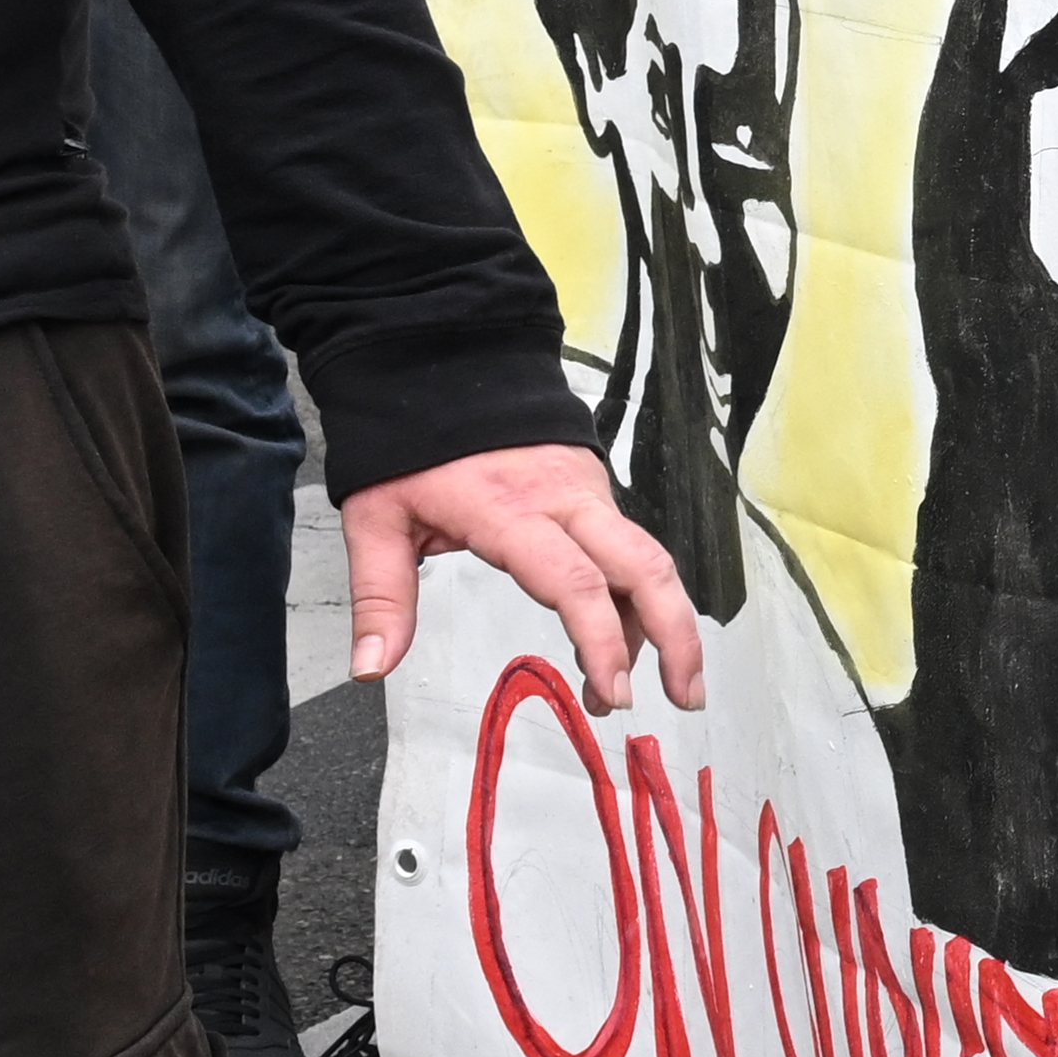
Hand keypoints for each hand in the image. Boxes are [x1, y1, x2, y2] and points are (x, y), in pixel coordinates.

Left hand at [342, 442, 705, 712]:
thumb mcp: (376, 517)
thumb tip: (372, 668)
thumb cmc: (411, 443)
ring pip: (648, 558)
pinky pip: (630, 547)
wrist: (446, 361)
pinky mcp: (593, 488)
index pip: (574, 582)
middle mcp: (564, 499)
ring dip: (665, 622)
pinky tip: (625, 640)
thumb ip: (381, 597)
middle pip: (645, 566)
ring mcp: (587, 490)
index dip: (602, 640)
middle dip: (676, 635)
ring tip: (661, 683)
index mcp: (509, 510)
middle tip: (685, 695)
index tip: (613, 690)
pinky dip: (638, 597)